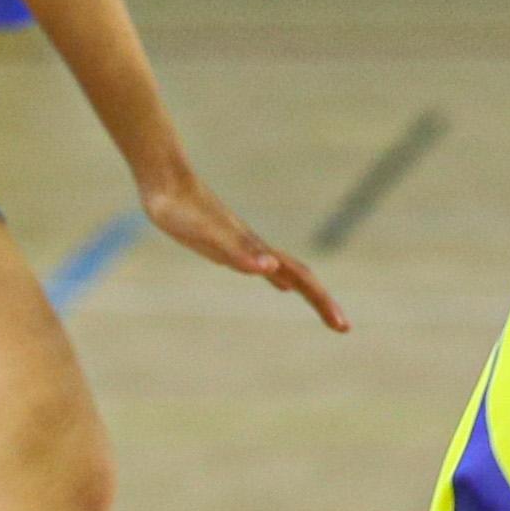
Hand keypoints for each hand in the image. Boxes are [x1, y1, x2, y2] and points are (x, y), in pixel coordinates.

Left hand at [141, 169, 347, 330]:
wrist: (166, 183)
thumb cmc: (183, 211)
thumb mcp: (208, 236)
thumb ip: (240, 252)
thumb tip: (273, 268)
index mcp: (257, 251)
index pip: (302, 280)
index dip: (323, 303)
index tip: (344, 327)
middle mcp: (257, 249)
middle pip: (301, 277)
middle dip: (323, 302)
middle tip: (344, 327)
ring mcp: (245, 246)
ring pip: (287, 270)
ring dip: (306, 290)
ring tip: (319, 305)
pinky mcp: (229, 244)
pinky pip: (264, 266)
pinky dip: (278, 277)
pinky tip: (277, 282)